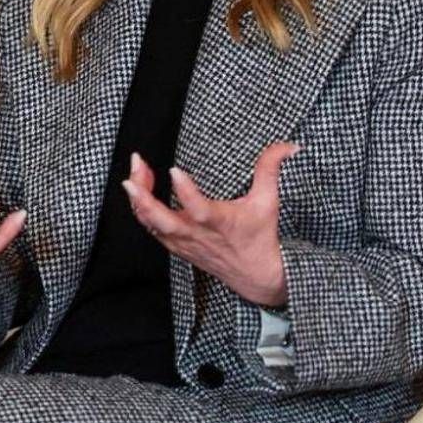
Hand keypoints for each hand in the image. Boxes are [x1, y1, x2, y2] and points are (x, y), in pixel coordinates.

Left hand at [121, 142, 300, 307]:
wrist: (256, 276)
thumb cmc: (260, 237)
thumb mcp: (268, 201)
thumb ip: (271, 169)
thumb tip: (288, 145)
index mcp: (219, 223)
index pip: (198, 209)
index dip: (185, 191)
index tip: (174, 169)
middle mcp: (196, 234)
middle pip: (162, 220)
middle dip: (144, 196)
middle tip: (135, 170)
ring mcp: (183, 242)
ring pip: (151, 224)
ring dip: (138, 200)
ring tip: (134, 173)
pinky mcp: (176, 246)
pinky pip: (151, 229)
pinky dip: (141, 211)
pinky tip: (138, 191)